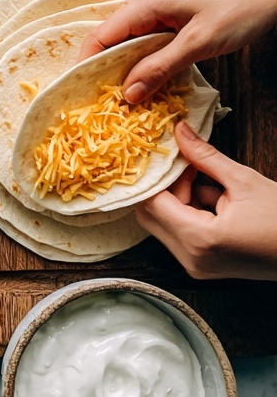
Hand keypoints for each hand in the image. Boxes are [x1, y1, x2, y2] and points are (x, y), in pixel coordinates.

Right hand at [79, 0, 276, 101]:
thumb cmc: (238, 10)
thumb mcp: (197, 43)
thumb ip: (159, 68)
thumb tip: (127, 93)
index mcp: (145, 5)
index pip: (100, 36)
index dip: (85, 64)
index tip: (79, 93)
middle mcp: (146, 6)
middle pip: (111, 41)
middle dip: (103, 71)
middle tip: (101, 103)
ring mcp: (160, 12)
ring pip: (130, 45)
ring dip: (125, 70)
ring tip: (122, 100)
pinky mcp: (174, 21)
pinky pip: (149, 45)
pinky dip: (144, 64)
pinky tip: (147, 84)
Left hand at [136, 122, 276, 279]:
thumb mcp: (244, 181)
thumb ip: (205, 156)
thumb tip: (180, 130)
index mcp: (198, 239)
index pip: (152, 202)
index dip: (159, 176)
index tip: (173, 156)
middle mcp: (191, 258)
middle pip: (151, 215)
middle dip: (166, 187)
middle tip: (190, 167)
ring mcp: (196, 266)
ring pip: (165, 224)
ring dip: (179, 199)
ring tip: (211, 182)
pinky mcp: (203, 265)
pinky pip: (181, 234)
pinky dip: (190, 213)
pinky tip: (217, 200)